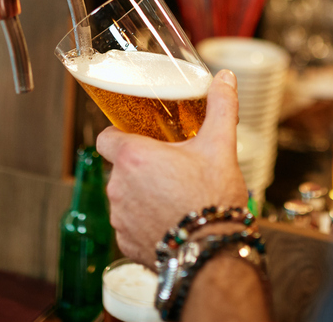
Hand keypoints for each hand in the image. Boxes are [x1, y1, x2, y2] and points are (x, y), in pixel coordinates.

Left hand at [96, 70, 249, 269]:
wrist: (213, 253)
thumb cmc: (213, 199)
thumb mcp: (220, 146)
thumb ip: (221, 107)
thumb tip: (226, 77)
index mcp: (133, 158)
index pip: (106, 137)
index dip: (120, 135)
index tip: (139, 137)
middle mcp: (118, 187)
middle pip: (120, 168)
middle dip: (141, 167)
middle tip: (170, 168)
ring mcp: (120, 218)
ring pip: (124, 197)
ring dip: (142, 195)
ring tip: (173, 197)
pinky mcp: (124, 243)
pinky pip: (129, 225)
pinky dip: (145, 222)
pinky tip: (169, 221)